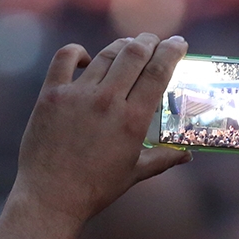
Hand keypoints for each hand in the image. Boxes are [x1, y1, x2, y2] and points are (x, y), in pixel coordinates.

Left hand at [15, 34, 190, 224]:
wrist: (51, 197)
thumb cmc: (96, 189)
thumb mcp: (134, 173)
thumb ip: (163, 159)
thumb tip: (186, 155)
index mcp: (133, 120)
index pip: (158, 72)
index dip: (171, 52)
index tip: (178, 43)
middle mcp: (108, 101)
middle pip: (134, 54)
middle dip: (148, 42)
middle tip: (154, 41)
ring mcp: (78, 95)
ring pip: (105, 55)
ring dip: (120, 46)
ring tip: (128, 46)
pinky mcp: (51, 95)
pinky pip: (65, 58)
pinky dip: (77, 52)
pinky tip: (85, 57)